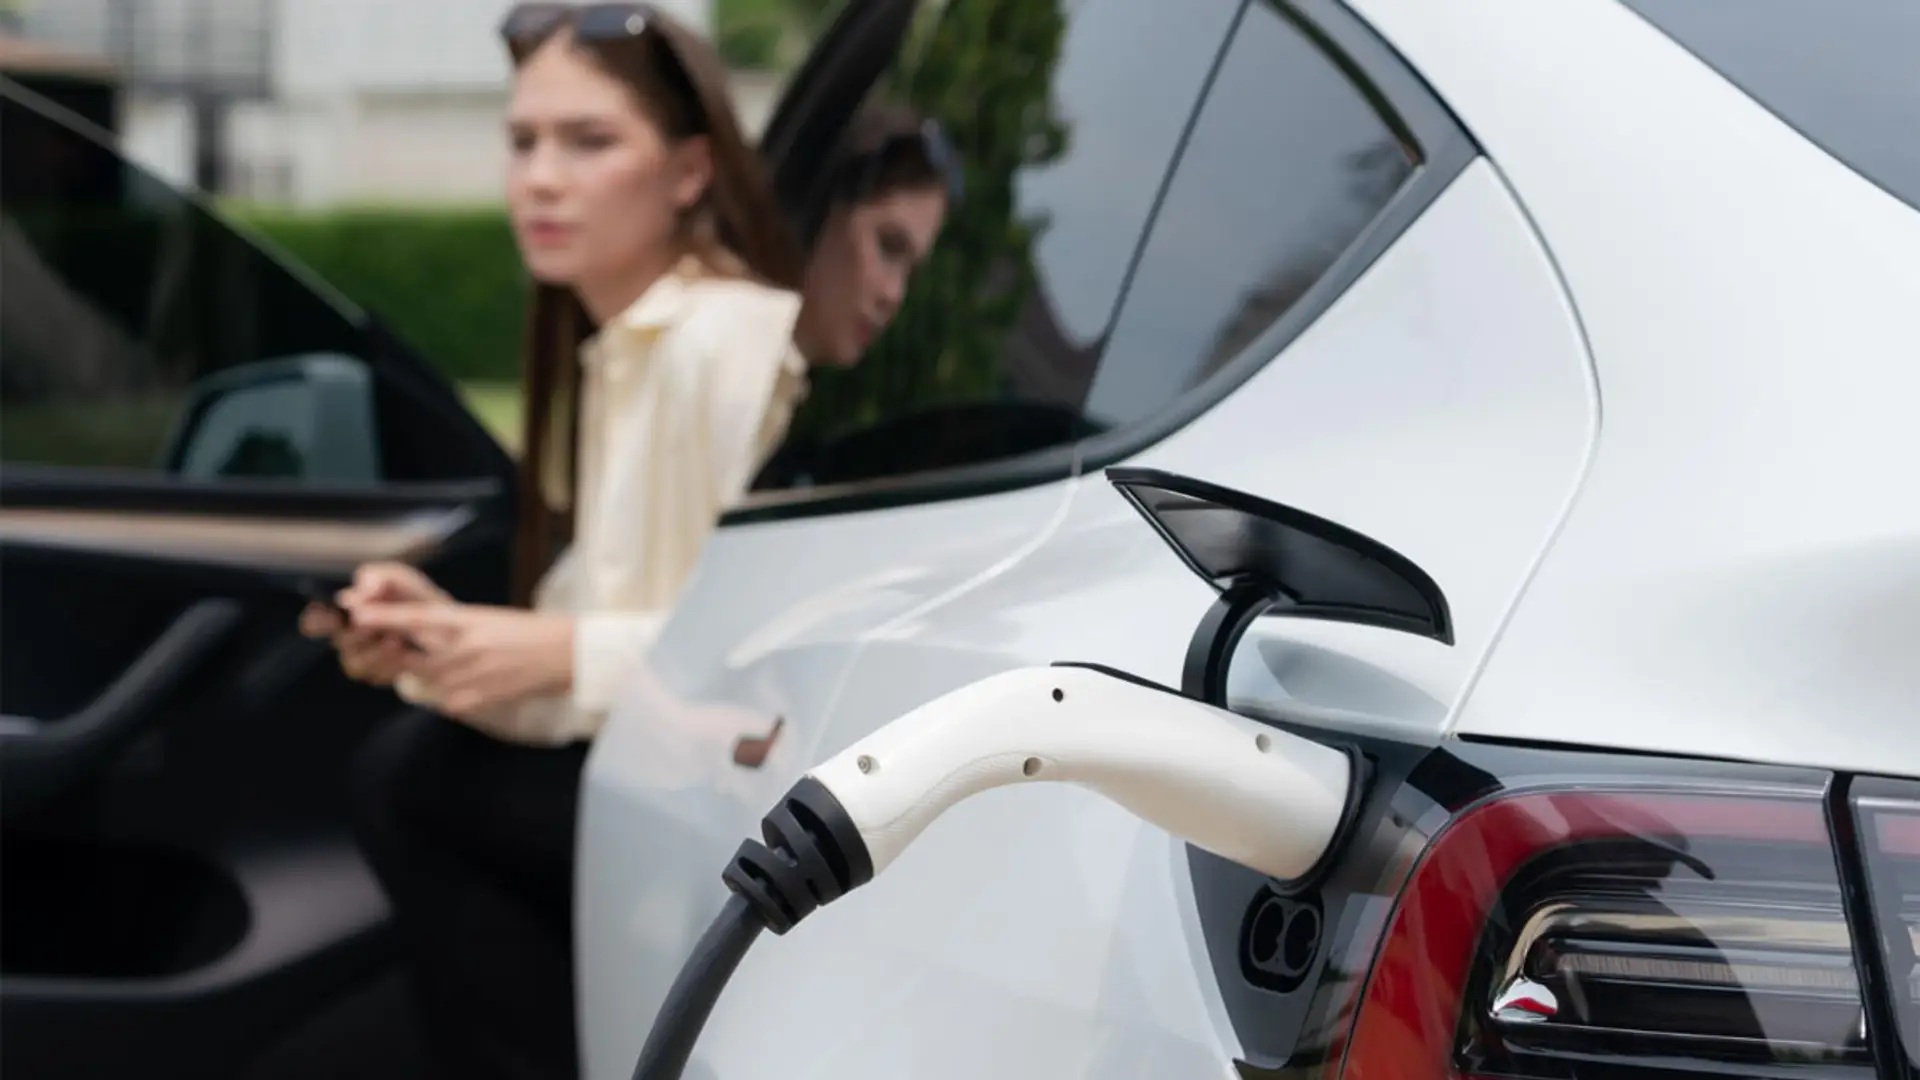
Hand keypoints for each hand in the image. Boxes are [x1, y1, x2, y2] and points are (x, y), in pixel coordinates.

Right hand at [297, 562, 448, 686]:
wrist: (458, 633)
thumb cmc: (424, 603)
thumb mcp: (407, 582)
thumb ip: (383, 577)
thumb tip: (356, 592)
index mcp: (353, 613)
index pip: (318, 621)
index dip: (317, 621)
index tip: (331, 616)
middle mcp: (355, 639)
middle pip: (340, 642)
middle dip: (354, 634)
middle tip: (368, 623)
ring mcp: (369, 661)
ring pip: (355, 664)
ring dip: (374, 653)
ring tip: (395, 640)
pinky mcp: (387, 678)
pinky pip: (378, 678)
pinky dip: (391, 666)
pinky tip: (407, 655)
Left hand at [348, 602, 574, 719]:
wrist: (565, 653)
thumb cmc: (527, 632)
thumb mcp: (485, 619)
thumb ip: (450, 628)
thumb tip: (416, 636)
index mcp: (464, 621)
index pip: (414, 618)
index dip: (382, 618)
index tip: (356, 614)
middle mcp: (462, 648)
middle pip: (410, 659)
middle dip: (399, 658)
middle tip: (405, 655)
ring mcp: (468, 677)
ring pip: (427, 682)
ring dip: (435, 677)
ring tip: (468, 668)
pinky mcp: (477, 700)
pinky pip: (448, 703)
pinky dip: (455, 696)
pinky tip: (479, 685)